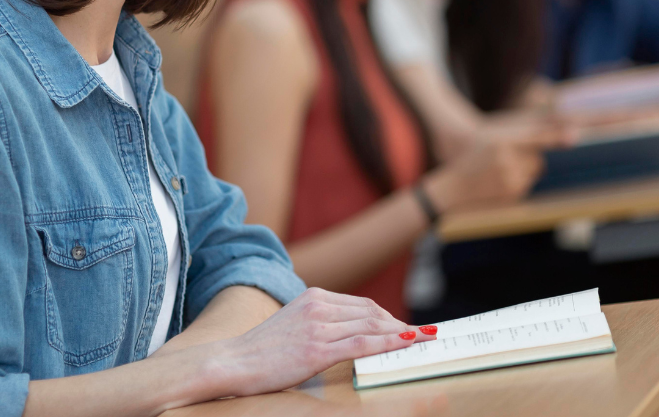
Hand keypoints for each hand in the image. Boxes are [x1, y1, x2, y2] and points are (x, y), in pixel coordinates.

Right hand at [207, 288, 435, 397]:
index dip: (389, 317)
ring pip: (372, 326)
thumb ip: (320, 320)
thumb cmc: (262, 349)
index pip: (362, 304)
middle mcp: (318, 306)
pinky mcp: (318, 349)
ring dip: (403, 333)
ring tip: (424, 340)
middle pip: (372, 313)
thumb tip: (350, 330)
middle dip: (401, 325)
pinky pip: (363, 343)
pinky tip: (409, 343)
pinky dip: (391, 342)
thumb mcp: (293, 323)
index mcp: (313, 296)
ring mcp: (318, 327)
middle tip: (424, 335)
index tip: (407, 328)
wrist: (234, 361)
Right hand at [424, 126, 570, 212]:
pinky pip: (526, 187)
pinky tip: (498, 187)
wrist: (452, 189)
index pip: (536, 138)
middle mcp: (508, 159)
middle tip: (503, 163)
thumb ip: (515, 142)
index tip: (575, 136)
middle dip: (528, 162)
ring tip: (498, 176)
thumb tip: (544, 149)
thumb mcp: (489, 144)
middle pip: (537, 160)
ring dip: (522, 175)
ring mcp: (511, 178)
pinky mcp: (512, 194)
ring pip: (533, 174)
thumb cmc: (471, 163)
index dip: (556, 137)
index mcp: (502, 142)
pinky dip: (517, 186)